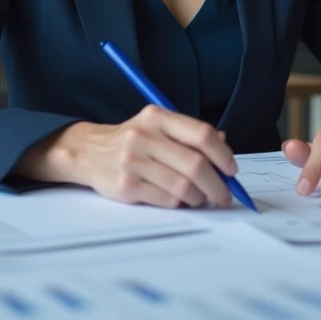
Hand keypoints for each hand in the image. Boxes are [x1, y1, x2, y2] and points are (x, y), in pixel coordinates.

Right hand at [16, 105, 236, 208]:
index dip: (223, 155)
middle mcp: (145, 136)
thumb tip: (224, 145)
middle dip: (217, 185)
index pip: (201, 134)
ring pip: (183, 186)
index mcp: (157, 117)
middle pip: (195, 164)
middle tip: (224, 196)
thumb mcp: (158, 126)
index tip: (232, 170)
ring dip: (199, 198)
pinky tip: (180, 201)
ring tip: (200, 199)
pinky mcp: (126, 185)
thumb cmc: (132, 140)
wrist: (88, 152)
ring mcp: (133, 161)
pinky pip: (166, 199)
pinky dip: (180, 204)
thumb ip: (190, 134)